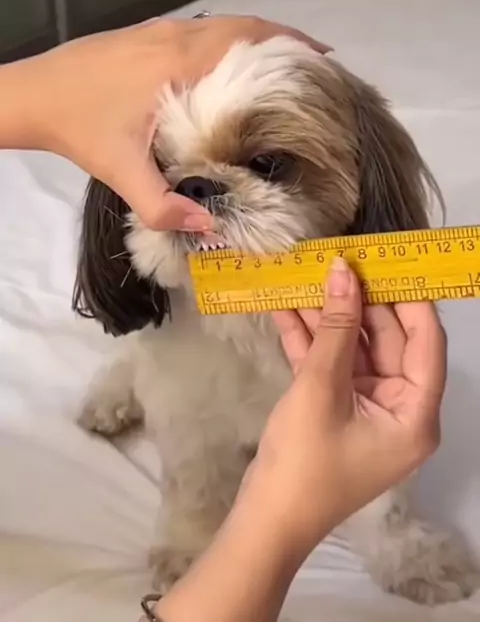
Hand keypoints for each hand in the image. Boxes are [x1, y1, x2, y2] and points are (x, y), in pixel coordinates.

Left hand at [7, 16, 328, 229]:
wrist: (33, 95)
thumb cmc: (78, 128)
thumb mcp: (119, 172)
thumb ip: (163, 205)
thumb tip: (211, 226)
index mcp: (179, 61)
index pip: (248, 40)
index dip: (290, 46)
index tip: (324, 62)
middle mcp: (176, 36)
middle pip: (244, 24)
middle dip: (285, 40)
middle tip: (317, 66)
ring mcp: (159, 30)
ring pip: (223, 23)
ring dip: (258, 37)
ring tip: (286, 65)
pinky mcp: (145, 34)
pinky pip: (203, 28)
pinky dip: (231, 38)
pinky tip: (233, 65)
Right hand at [245, 257, 445, 560]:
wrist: (264, 521)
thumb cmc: (304, 461)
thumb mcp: (321, 387)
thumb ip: (336, 327)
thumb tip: (344, 270)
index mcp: (415, 412)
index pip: (425, 340)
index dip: (408, 297)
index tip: (388, 258)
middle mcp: (398, 407)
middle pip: (385, 339)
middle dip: (357, 300)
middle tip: (336, 257)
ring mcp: (365, 407)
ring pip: (352, 347)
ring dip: (327, 315)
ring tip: (304, 273)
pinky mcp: (334, 407)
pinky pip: (329, 364)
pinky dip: (309, 339)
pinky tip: (284, 306)